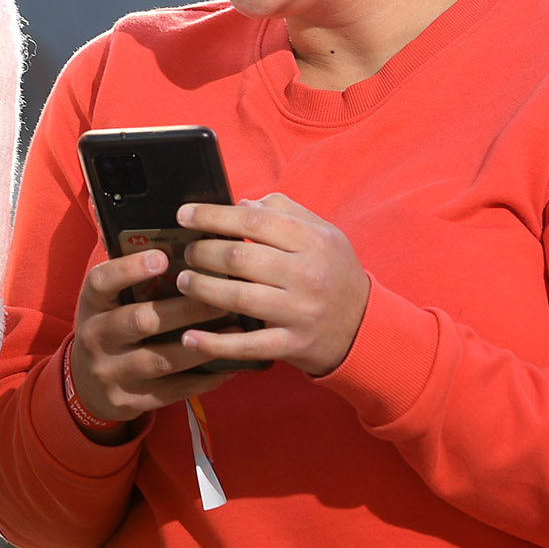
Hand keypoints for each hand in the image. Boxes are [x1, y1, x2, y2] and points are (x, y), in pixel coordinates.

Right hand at [69, 247, 231, 434]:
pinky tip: (228, 365)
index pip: (102, 282)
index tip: (163, 256)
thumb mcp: (109, 302)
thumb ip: (135, 281)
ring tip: (234, 331)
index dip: (130, 268)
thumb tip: (185, 251)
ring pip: (161, 360)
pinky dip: (203, 378)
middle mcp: (96, 337)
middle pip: (141, 321)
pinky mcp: (129, 401)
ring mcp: (111, 372)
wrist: (86, 386)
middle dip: (184, 310)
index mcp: (91, 304)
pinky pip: (172, 391)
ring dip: (201, 346)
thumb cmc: (111, 327)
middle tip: (220, 299)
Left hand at [174, 194, 370, 376]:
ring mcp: (298, 312)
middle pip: (240, 258)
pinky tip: (189, 337)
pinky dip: (214, 343)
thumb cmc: (335, 273)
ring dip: (201, 288)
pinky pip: (246, 345)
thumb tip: (243, 202)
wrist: (364, 326)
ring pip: (238, 298)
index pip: (254, 220)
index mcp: (312, 241)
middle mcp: (306, 275)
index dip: (213, 216)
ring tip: (184, 281)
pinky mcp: (291, 345)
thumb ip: (286, 211)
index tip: (185, 214)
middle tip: (187, 251)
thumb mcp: (324, 233)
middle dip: (203, 252)